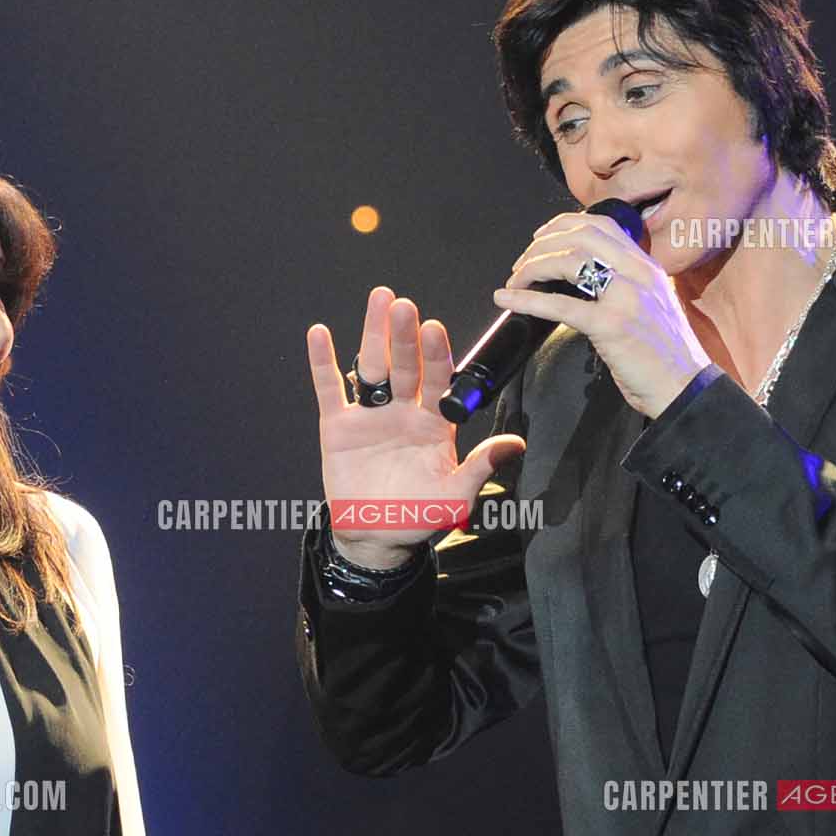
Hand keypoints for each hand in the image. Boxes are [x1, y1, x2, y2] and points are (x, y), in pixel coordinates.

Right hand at [306, 288, 527, 565]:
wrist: (375, 536)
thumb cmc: (418, 516)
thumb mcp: (454, 497)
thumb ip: (480, 467)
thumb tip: (516, 444)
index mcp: (434, 422)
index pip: (437, 380)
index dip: (435, 354)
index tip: (434, 328)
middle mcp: (404, 410)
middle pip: (405, 365)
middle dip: (405, 336)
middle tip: (403, 306)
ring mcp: (370, 415)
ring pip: (372, 367)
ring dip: (373, 334)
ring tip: (378, 299)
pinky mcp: (338, 426)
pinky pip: (329, 389)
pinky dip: (322, 362)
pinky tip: (319, 333)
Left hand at [493, 212, 711, 419]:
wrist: (686, 388)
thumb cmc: (667, 355)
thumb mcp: (652, 304)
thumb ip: (626, 285)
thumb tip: (585, 279)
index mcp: (647, 266)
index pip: (602, 225)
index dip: (563, 224)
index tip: (540, 237)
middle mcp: (638, 273)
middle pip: (580, 236)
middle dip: (541, 245)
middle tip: (521, 264)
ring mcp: (626, 297)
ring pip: (569, 260)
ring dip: (532, 267)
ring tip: (515, 280)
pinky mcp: (611, 325)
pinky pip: (560, 304)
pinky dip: (527, 299)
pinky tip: (506, 299)